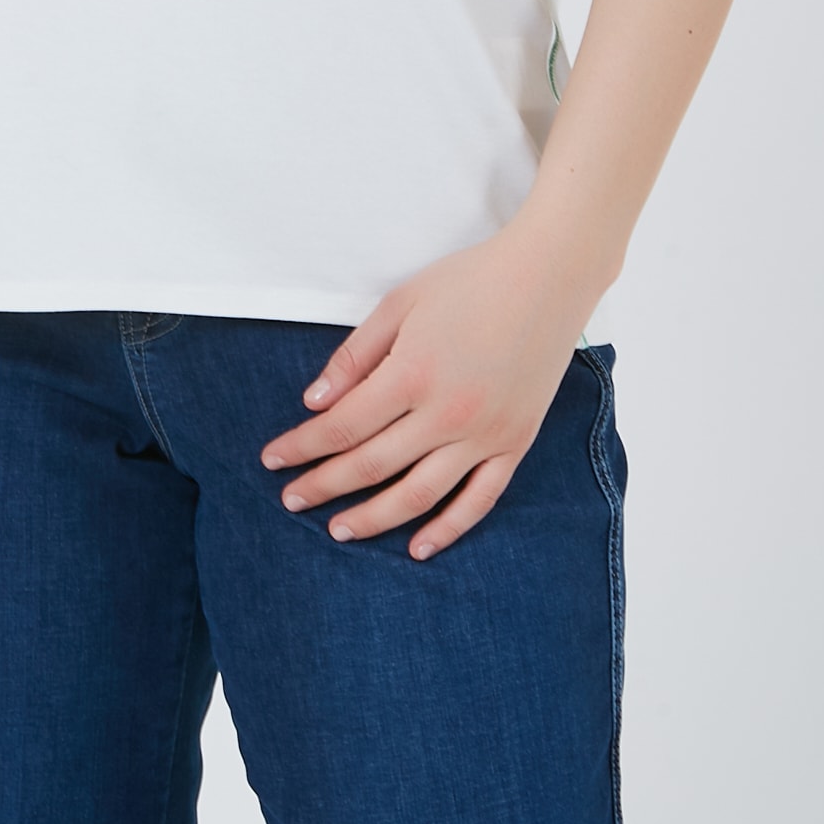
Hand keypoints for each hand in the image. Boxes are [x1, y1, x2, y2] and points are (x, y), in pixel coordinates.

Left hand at [259, 224, 594, 559]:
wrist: (549, 276)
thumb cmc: (470, 281)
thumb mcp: (400, 303)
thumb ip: (355, 356)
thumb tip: (314, 402)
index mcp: (413, 374)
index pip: (343, 426)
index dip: (302, 447)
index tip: (273, 459)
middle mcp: (448, 414)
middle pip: (372, 466)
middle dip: (324, 485)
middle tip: (291, 500)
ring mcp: (485, 434)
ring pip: (419, 495)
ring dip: (373, 518)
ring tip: (338, 529)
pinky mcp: (515, 443)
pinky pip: (478, 500)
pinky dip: (447, 529)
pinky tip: (417, 547)